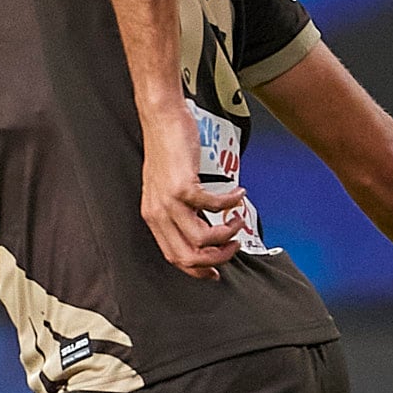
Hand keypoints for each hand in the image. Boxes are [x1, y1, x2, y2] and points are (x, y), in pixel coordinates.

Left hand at [140, 97, 243, 278]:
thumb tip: (205, 228)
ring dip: (228, 234)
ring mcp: (169, 201)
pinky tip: (239, 194)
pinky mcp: (183, 185)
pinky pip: (214, 207)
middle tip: (235, 244)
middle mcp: (158, 214)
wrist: (161, 120)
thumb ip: (182, 210)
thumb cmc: (167, 150)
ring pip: (202, 239)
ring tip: (238, 219)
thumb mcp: (168, 188)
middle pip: (189, 256)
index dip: (198, 270)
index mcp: (154, 218)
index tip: (217, 272)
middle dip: (218, 257)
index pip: (174, 257)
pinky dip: (231, 203)